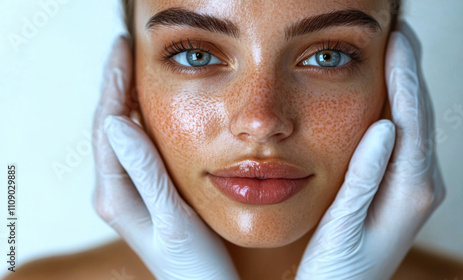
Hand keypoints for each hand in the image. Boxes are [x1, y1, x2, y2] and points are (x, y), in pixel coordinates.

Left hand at [92, 36, 239, 279]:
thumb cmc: (192, 261)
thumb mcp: (170, 216)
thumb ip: (145, 170)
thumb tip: (118, 121)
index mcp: (115, 194)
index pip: (108, 127)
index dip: (113, 86)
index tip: (121, 50)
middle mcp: (115, 190)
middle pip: (110, 126)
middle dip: (116, 85)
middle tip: (126, 48)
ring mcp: (129, 191)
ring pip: (123, 134)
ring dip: (127, 98)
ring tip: (135, 66)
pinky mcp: (145, 192)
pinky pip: (138, 146)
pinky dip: (142, 119)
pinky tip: (151, 105)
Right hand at [296, 31, 445, 279]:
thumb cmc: (338, 267)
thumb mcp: (345, 222)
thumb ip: (366, 175)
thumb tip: (385, 124)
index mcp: (411, 190)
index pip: (412, 119)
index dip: (405, 76)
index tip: (397, 38)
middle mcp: (422, 184)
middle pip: (421, 114)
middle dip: (411, 70)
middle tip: (398, 31)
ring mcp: (415, 185)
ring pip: (415, 123)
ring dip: (406, 85)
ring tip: (395, 50)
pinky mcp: (402, 187)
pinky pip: (406, 137)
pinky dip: (400, 107)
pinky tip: (388, 93)